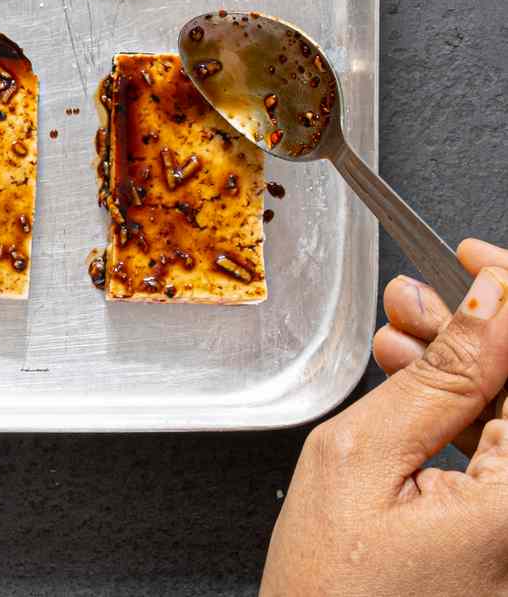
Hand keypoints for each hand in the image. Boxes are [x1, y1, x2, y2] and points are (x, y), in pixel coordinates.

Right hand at [261, 256, 507, 594]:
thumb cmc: (332, 592)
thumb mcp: (361, 459)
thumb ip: (438, 379)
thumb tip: (491, 304)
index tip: (473, 260)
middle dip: (481, 325)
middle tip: (413, 295)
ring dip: (465, 366)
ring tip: (396, 335)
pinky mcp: (504, 538)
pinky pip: (502, 456)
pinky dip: (462, 413)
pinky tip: (412, 384)